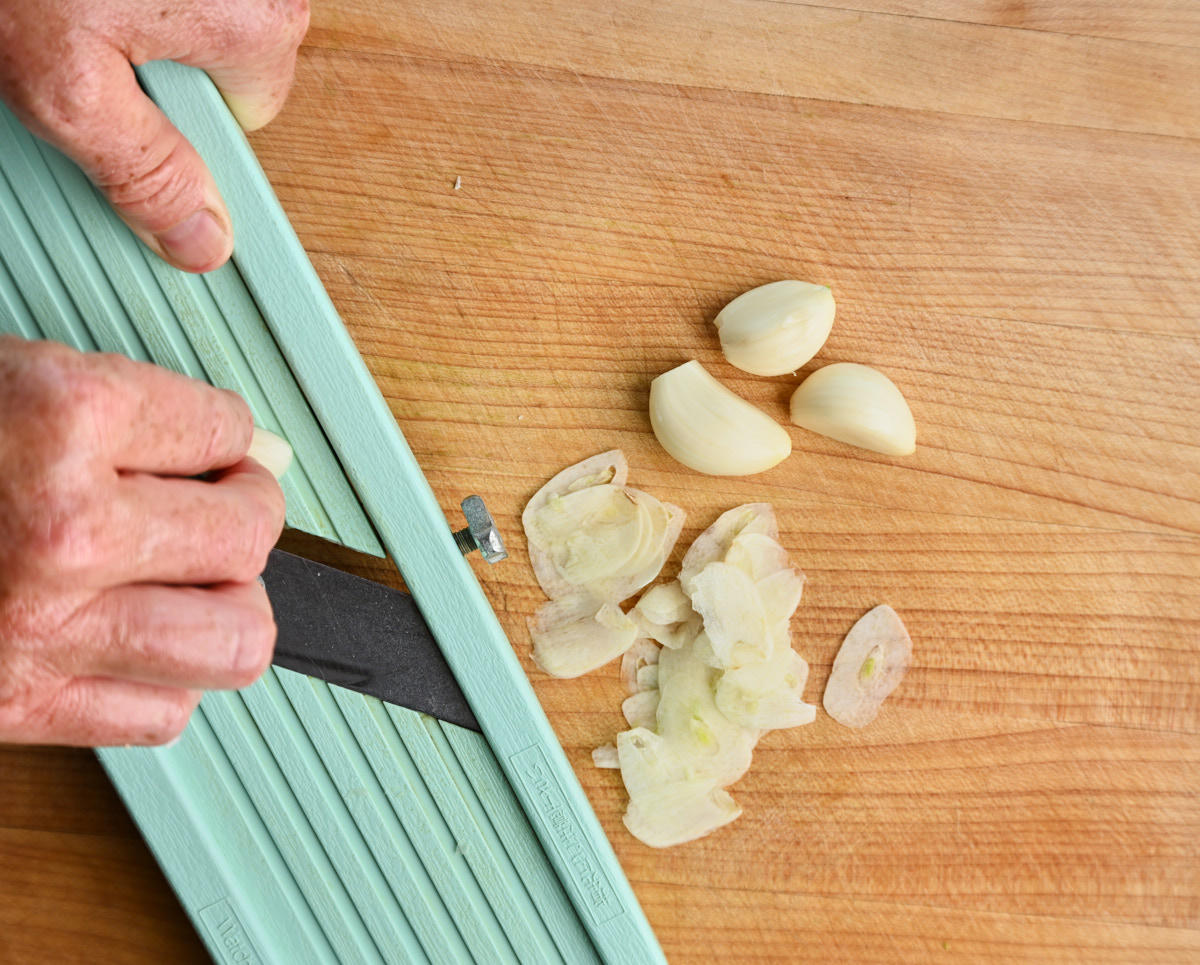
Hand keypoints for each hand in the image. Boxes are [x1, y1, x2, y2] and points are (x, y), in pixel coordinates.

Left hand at [0, 0, 308, 272]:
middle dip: (151, 58)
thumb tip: (200, 238)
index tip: (118, 105)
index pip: (242, 120)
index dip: (172, 122)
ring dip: (131, 10)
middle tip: (76, 33)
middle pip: (220, 55)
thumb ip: (144, 173)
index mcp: (257, 24)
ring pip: (191, 8)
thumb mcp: (67, 87)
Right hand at [0, 337, 285, 745]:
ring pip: (235, 639)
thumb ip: (114, 408)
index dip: (226, 433)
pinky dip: (168, 680)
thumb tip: (222, 441)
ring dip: (232, 606)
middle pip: (247, 535)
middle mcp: (66, 527)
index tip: (216, 442)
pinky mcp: (18, 706)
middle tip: (225, 503)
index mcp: (61, 419)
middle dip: (246, 513)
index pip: (222, 428)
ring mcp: (45, 627)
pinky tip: (136, 640)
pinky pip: (162, 713)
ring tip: (199, 581)